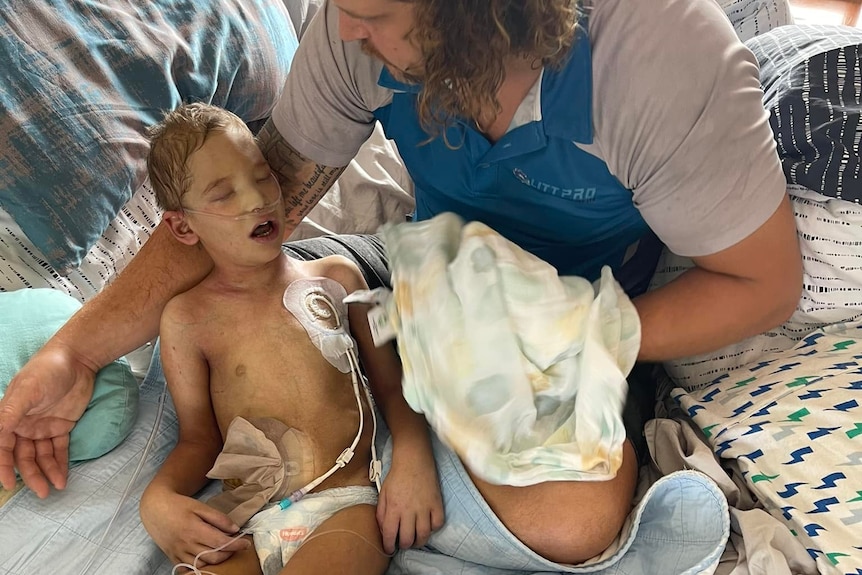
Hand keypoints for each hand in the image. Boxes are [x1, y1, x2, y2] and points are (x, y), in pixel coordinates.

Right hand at [0, 342, 96, 496]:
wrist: (77, 360)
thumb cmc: (47, 370)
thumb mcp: (27, 390)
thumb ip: (10, 413)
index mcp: (9, 417)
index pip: (2, 447)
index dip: (2, 466)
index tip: (8, 484)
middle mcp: (22, 425)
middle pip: (22, 456)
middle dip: (29, 475)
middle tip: (40, 493)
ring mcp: (42, 427)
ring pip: (40, 457)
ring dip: (46, 473)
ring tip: (55, 488)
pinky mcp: (61, 426)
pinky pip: (58, 450)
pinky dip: (60, 464)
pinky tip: (62, 478)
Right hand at [141, 488, 249, 566]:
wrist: (155, 509)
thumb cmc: (179, 505)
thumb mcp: (200, 506)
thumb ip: (219, 518)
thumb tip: (235, 529)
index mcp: (194, 529)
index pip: (221, 542)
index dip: (236, 545)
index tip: (246, 544)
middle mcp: (186, 544)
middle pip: (214, 556)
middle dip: (229, 553)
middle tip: (237, 546)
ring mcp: (179, 553)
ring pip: (203, 565)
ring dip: (218, 560)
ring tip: (225, 550)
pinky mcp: (173, 558)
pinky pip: (190, 568)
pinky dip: (203, 565)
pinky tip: (210, 558)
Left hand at [377, 439, 444, 553]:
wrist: (413, 460)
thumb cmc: (396, 476)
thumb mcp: (383, 493)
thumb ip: (381, 513)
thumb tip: (383, 530)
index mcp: (393, 508)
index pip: (389, 535)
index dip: (388, 546)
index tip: (389, 549)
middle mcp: (409, 511)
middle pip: (407, 539)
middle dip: (403, 545)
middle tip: (402, 543)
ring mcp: (424, 508)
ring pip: (423, 535)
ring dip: (418, 542)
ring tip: (415, 540)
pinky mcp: (436, 504)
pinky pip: (437, 524)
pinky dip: (433, 528)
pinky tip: (427, 525)